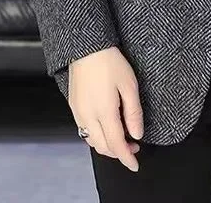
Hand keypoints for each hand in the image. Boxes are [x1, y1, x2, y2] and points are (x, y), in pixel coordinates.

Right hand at [68, 46, 143, 171]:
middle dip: (118, 152)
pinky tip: (106, 126)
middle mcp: (88, 116)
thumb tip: (137, 134)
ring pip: (92, 140)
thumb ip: (133, 113)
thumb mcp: (129, 85)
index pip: (116, 145)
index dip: (126, 158)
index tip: (135, 164)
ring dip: (107, 145)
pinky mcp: (73, 105)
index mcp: (104, 112)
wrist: (86, 47)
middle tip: (133, 147)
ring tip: (122, 136)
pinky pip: (84, 129)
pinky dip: (96, 135)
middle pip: (103, 147)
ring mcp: (78, 111)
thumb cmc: (109, 62)